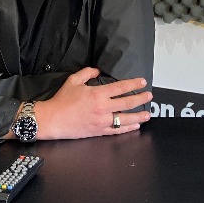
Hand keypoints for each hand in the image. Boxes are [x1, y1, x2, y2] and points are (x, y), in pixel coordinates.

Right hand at [33, 67, 151, 139]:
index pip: (121, 87)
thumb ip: (87, 73)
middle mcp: (103, 108)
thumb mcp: (73, 80)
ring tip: (147, 114)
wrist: (53, 119)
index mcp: (97, 94)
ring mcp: (102, 121)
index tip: (143, 82)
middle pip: (127, 103)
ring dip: (138, 116)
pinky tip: (135, 126)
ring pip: (125, 119)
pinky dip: (127, 128)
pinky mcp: (99, 131)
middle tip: (149, 96)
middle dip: (140, 99)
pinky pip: (116, 131)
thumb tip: (98, 71)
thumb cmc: (62, 100)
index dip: (134, 84)